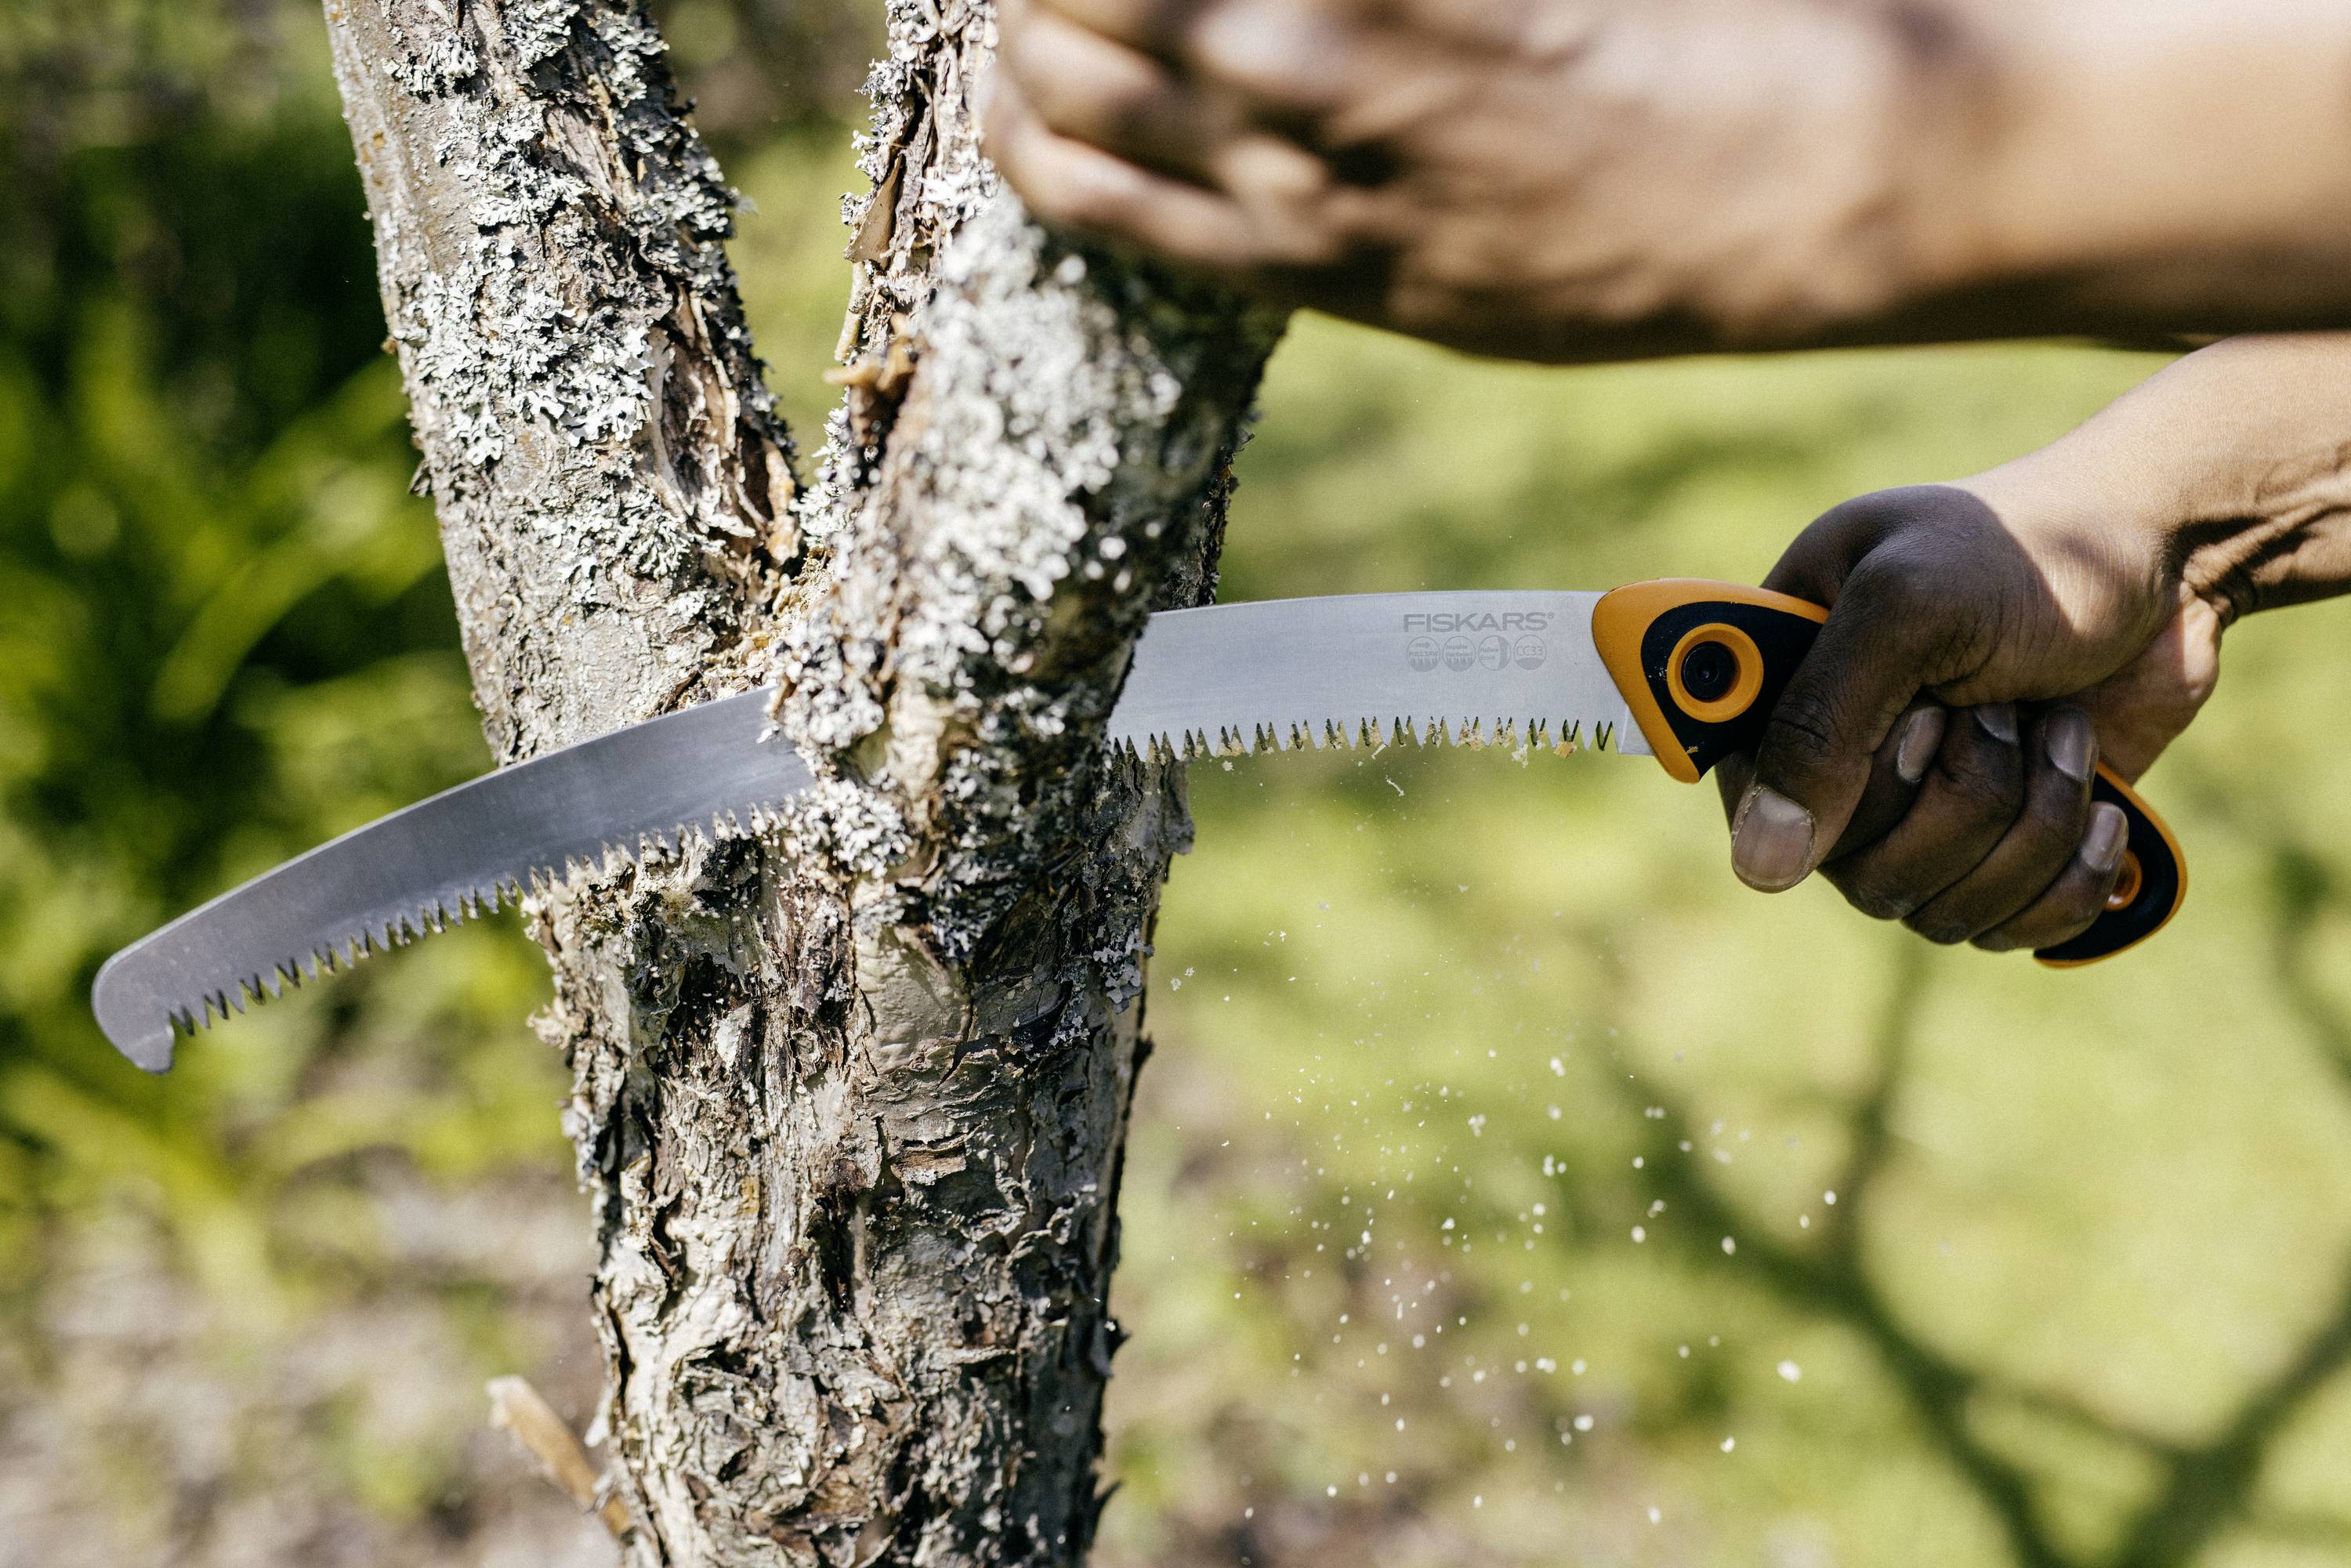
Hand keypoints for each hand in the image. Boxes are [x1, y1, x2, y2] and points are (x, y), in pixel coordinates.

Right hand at [983, 0, 1954, 359]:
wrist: (1782, 198)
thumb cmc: (1624, 261)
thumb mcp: (1442, 294)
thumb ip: (1322, 238)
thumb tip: (1240, 194)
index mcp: (1289, 262)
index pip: (1069, 179)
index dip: (1015, 107)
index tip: (1020, 62)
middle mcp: (1286, 170)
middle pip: (1071, 71)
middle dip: (1031, 9)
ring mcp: (1343, 73)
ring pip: (1129, 3)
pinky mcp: (1414, 0)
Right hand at [1715, 485, 2214, 950]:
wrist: (2171, 558)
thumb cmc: (2031, 551)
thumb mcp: (1908, 608)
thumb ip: (1818, 725)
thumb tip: (1761, 868)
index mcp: (1782, 683)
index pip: (1752, 801)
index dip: (1833, 788)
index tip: (1919, 721)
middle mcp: (1838, 761)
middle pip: (1858, 873)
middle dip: (1964, 792)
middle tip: (2002, 702)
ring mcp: (1917, 814)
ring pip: (1935, 911)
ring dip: (2030, 822)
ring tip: (2060, 730)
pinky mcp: (1996, 853)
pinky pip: (2002, 931)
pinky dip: (2068, 876)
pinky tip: (2100, 805)